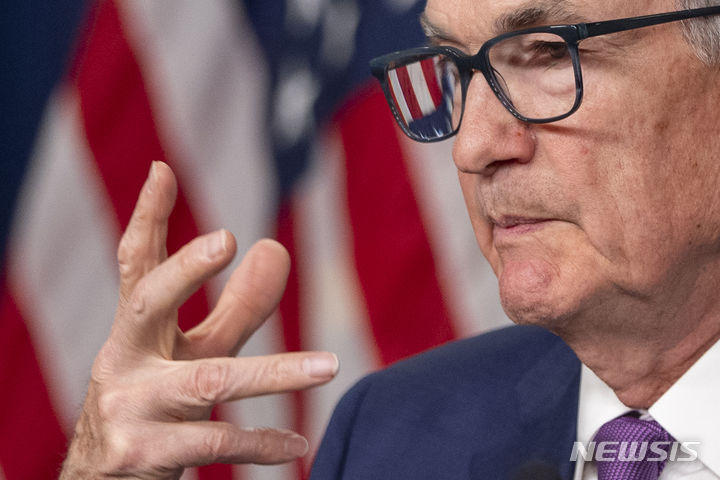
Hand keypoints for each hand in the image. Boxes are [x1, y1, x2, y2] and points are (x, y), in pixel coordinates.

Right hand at [60, 162, 337, 478]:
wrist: (104, 479)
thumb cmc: (155, 403)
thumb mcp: (193, 354)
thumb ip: (236, 307)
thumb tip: (275, 248)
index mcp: (132, 330)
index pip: (136, 265)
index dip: (147, 218)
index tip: (162, 171)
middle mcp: (123, 360)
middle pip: (149, 303)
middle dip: (184, 270)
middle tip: (226, 239)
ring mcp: (128, 407)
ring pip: (209, 380)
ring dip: (275, 373)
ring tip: (330, 365)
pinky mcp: (143, 453)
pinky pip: (216, 441)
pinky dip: (262, 444)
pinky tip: (298, 443)